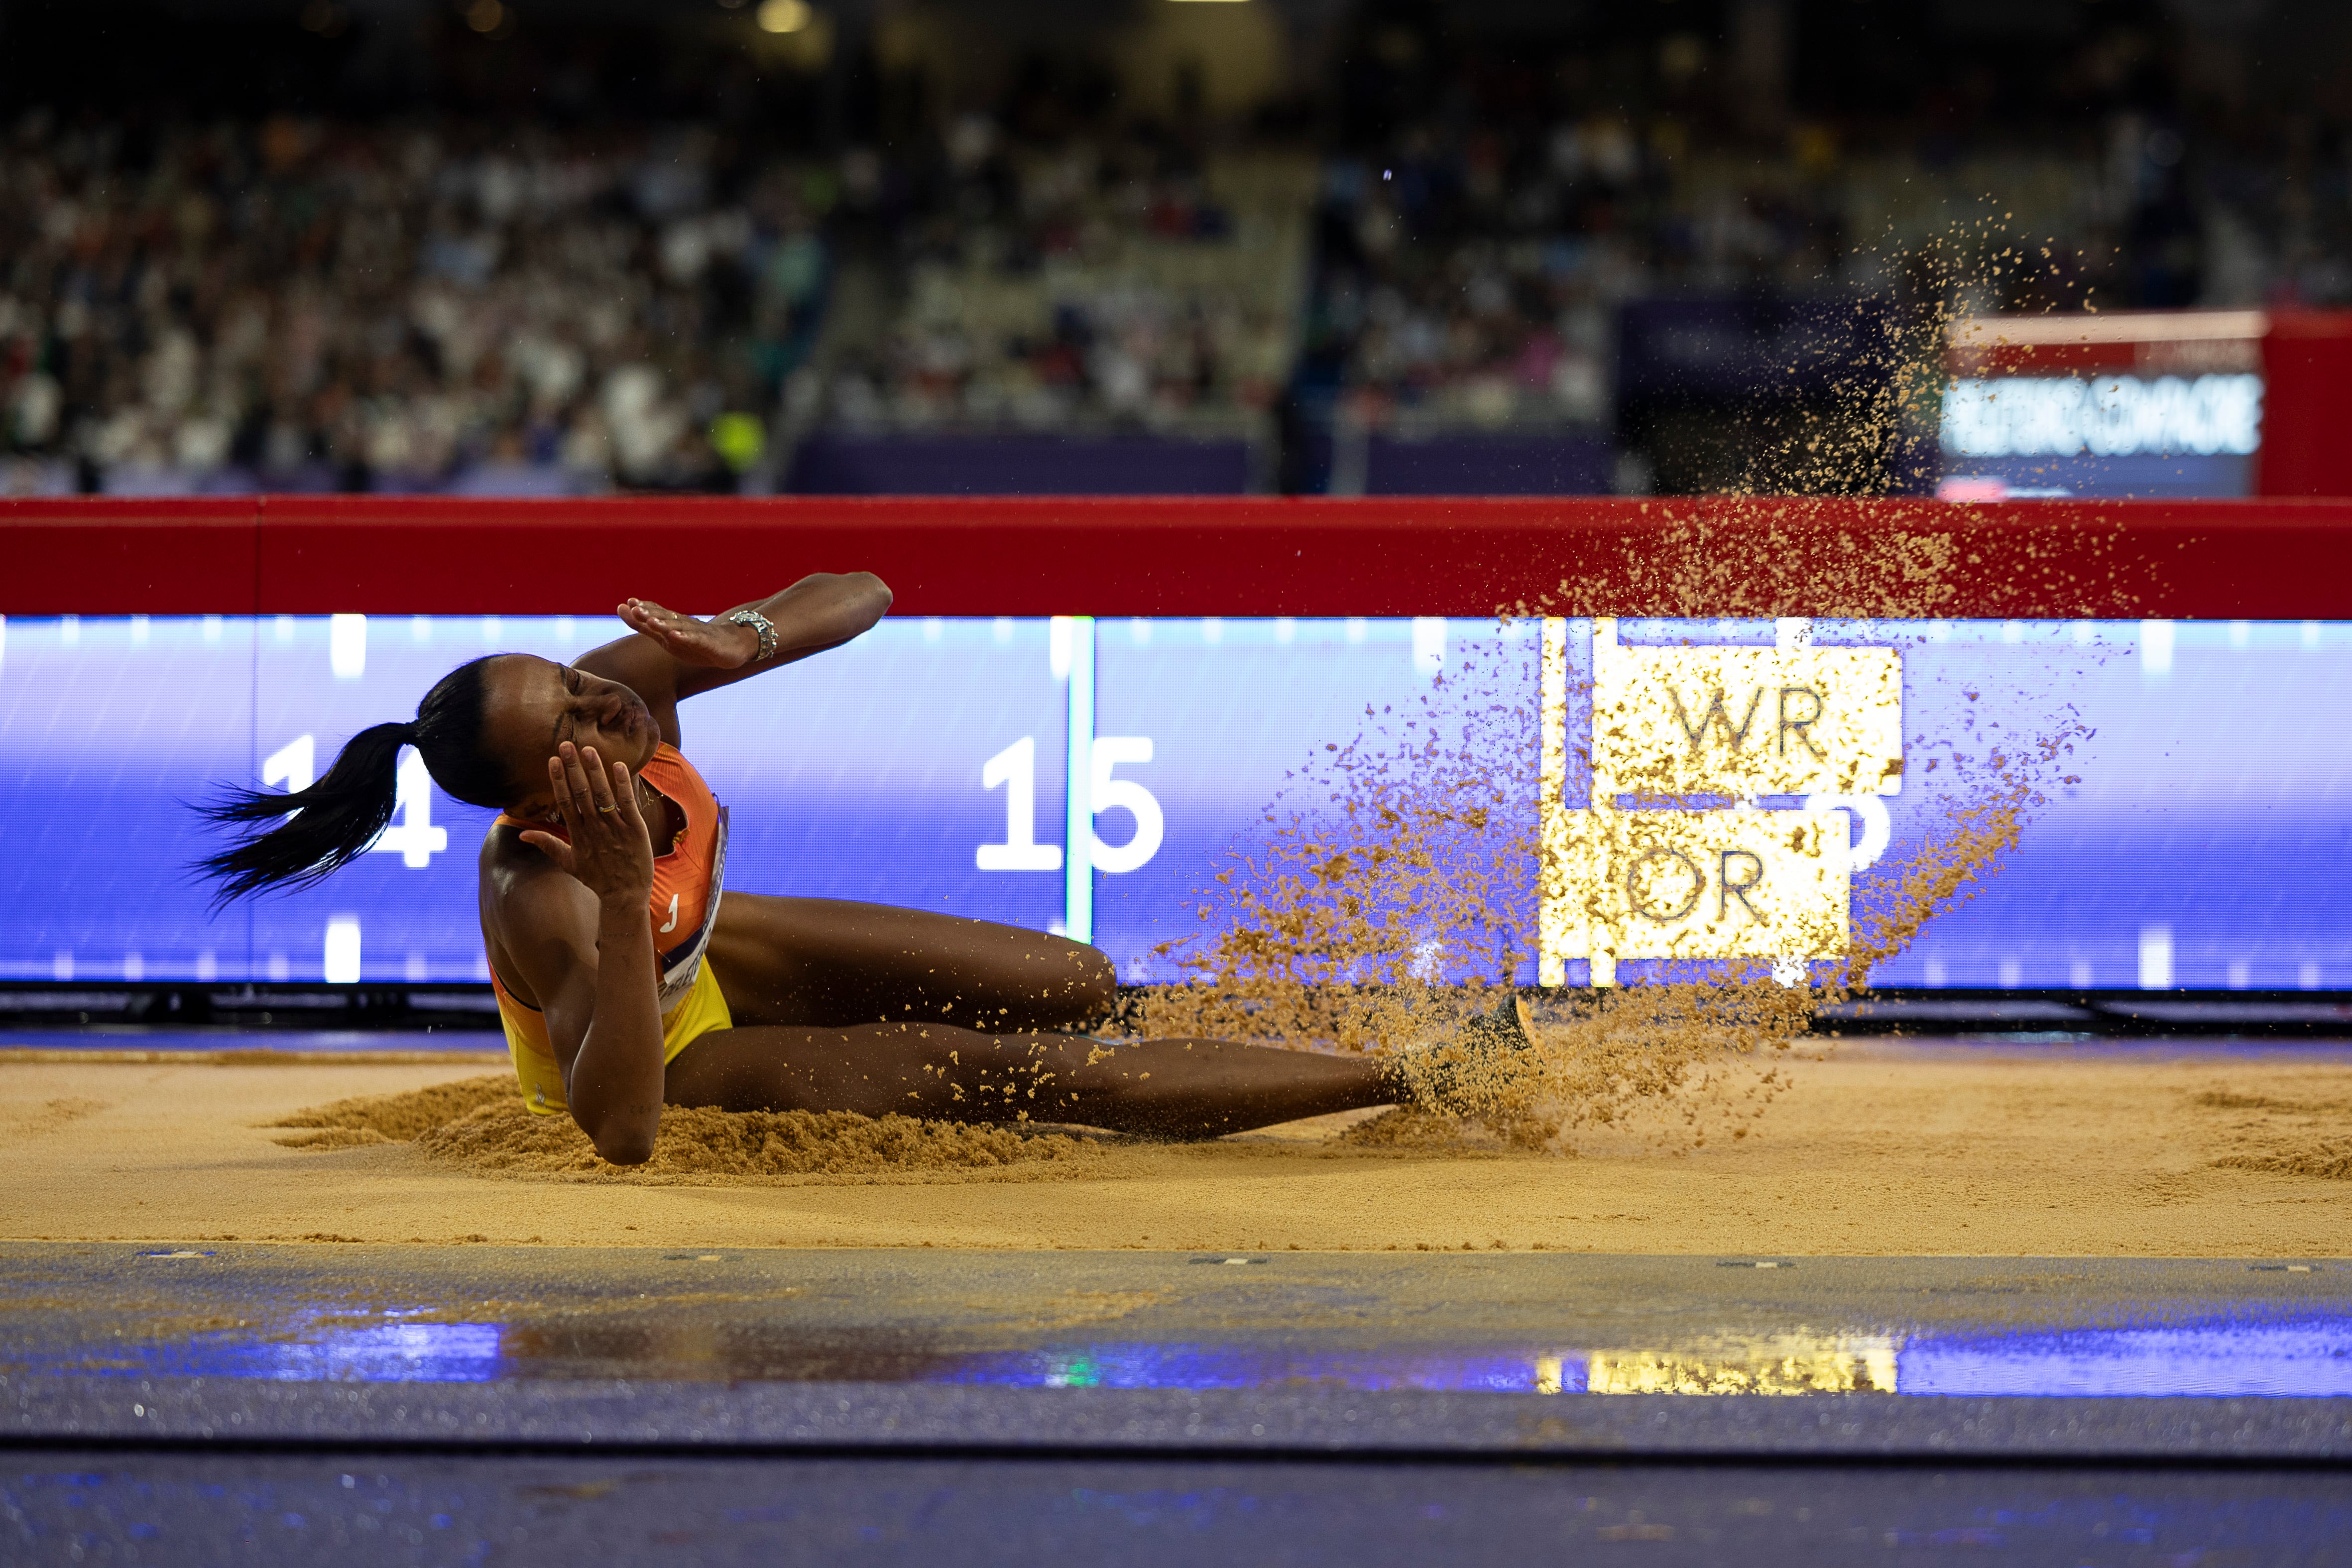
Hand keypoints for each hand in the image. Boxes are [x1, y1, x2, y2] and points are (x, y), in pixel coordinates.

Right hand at [518, 743, 655, 910]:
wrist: (625, 896)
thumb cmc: (597, 878)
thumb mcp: (568, 863)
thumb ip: (547, 845)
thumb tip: (521, 834)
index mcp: (578, 834)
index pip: (565, 802)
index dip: (558, 781)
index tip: (552, 760)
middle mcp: (594, 828)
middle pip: (581, 794)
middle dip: (573, 769)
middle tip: (566, 745)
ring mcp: (615, 828)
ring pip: (602, 795)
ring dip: (595, 771)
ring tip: (588, 750)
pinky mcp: (635, 828)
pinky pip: (628, 803)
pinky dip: (623, 785)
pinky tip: (619, 766)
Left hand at [617, 598, 755, 668]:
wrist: (733, 646)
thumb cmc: (697, 642)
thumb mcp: (667, 637)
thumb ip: (644, 626)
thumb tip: (622, 608)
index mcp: (673, 624)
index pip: (657, 613)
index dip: (643, 609)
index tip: (627, 602)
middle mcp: (684, 625)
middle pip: (666, 617)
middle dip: (650, 613)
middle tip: (635, 608)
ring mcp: (697, 633)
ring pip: (679, 627)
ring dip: (665, 624)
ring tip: (651, 621)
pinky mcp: (708, 643)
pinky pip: (696, 640)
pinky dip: (685, 638)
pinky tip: (675, 636)